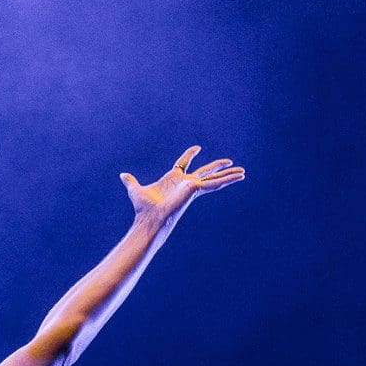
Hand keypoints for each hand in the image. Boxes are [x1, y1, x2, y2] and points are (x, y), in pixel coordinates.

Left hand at [120, 146, 244, 224]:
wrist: (150, 217)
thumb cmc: (144, 208)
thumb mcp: (136, 189)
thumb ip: (131, 182)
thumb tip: (122, 175)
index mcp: (173, 180)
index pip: (184, 164)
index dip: (190, 155)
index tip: (197, 148)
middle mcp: (185, 183)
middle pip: (205, 171)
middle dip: (217, 167)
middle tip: (230, 161)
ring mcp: (193, 187)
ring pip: (214, 179)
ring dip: (228, 175)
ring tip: (243, 172)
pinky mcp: (197, 189)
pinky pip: (216, 184)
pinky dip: (228, 180)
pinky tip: (239, 176)